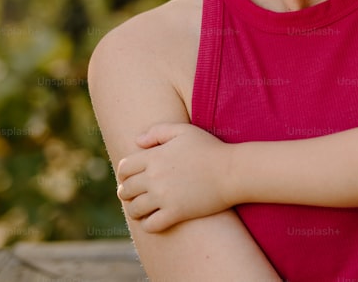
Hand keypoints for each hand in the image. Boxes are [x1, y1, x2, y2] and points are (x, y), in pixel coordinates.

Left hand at [116, 123, 235, 232]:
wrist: (233, 171)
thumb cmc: (210, 148)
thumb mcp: (185, 131)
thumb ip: (158, 131)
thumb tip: (137, 142)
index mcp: (154, 157)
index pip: (124, 168)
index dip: (124, 174)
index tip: (130, 177)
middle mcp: (155, 177)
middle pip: (126, 190)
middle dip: (127, 192)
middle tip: (135, 194)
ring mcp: (164, 197)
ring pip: (134, 209)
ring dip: (135, 210)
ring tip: (141, 209)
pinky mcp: (175, 213)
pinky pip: (150, 225)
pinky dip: (148, 224)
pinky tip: (154, 219)